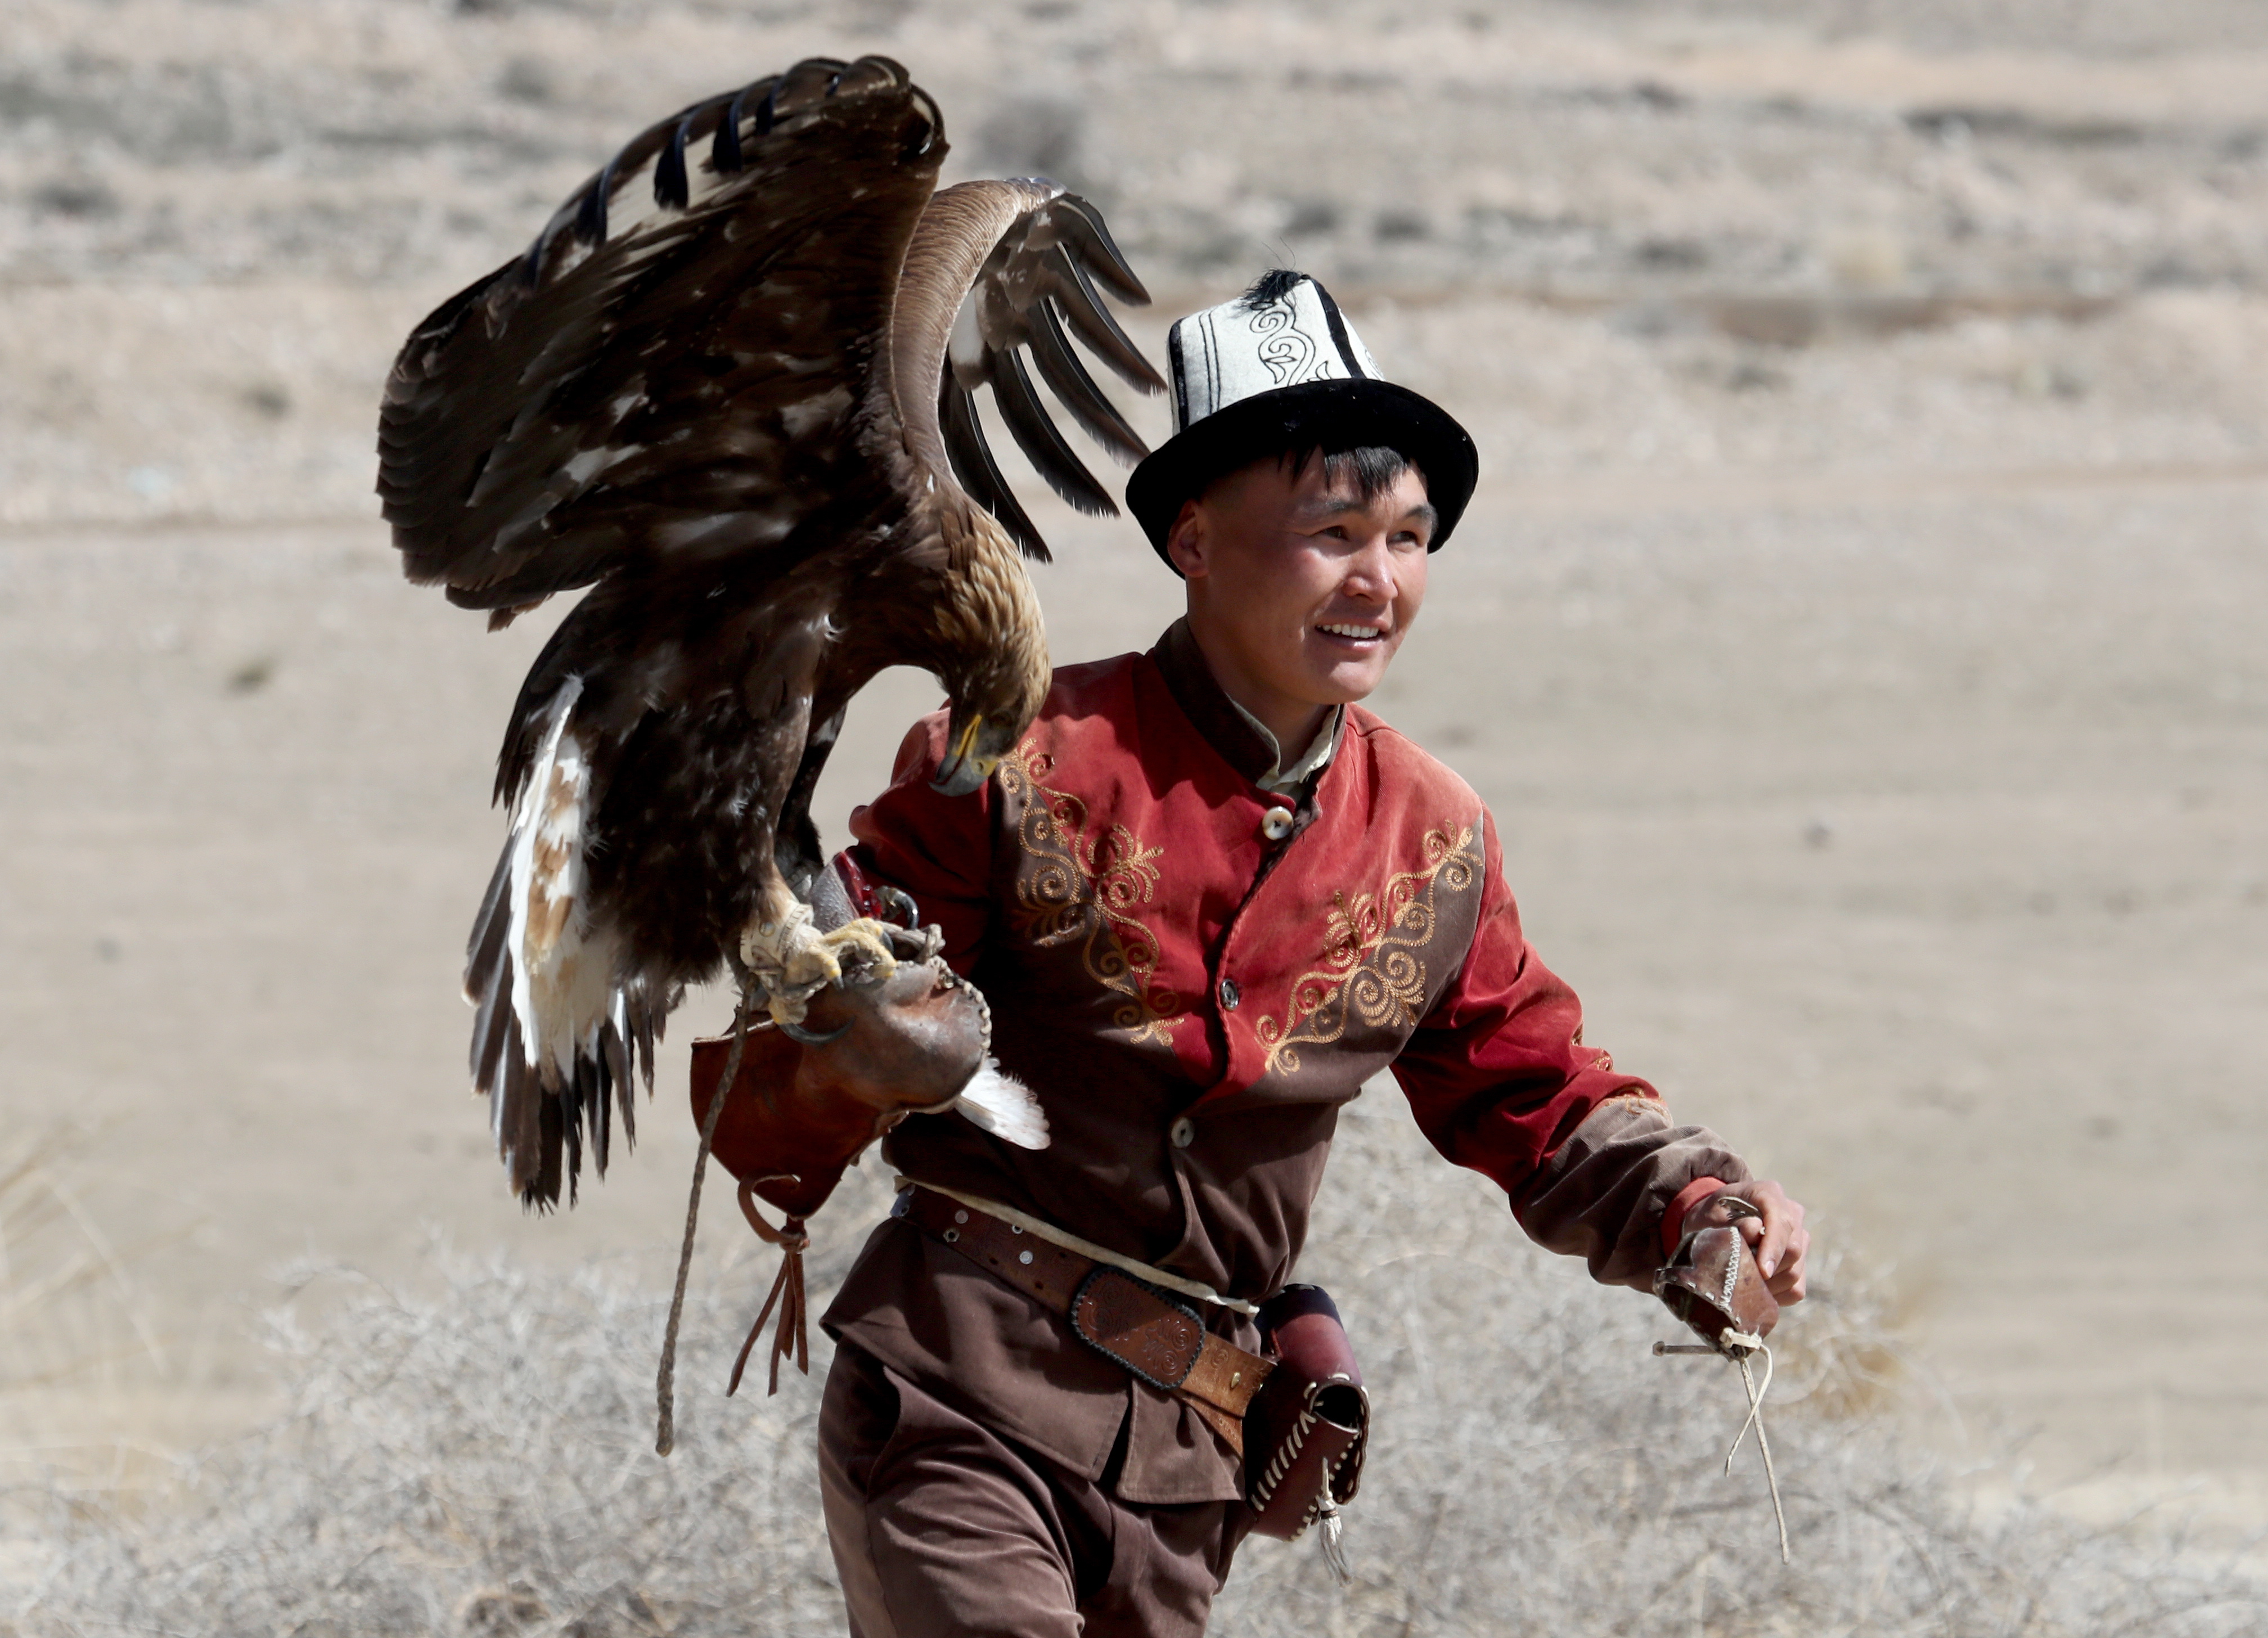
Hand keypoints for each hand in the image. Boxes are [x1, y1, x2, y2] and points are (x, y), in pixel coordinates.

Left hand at [1699, 1180, 1808, 1303]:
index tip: (1762, 1271)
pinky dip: (1775, 1295)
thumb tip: (1754, 1229)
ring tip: (1742, 1284)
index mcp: (1768, 1192)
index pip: (1781, 1221)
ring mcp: (1800, 1237)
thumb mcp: (1711, 1216)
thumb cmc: (1711, 1218)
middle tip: (1739, 1279)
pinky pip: (1796, 1289)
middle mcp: (1792, 1213)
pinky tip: (1754, 1290)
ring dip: (1768, 1285)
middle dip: (1767, 1270)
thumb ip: (1731, 1222)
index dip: (1773, 1247)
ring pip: (1795, 1272)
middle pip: (1793, 1250)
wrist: (1715, 1224)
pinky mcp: (1801, 1262)